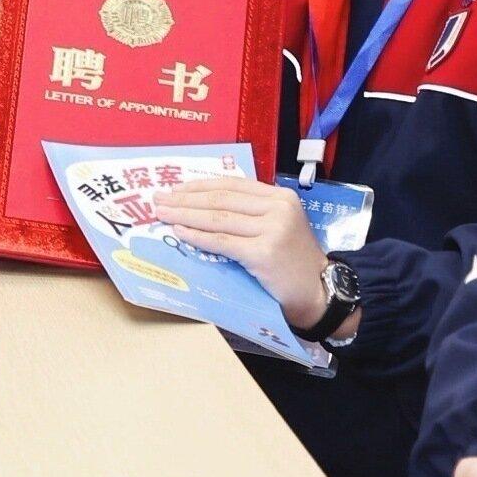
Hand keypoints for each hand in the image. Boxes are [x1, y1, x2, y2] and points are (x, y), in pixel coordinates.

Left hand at [149, 176, 332, 320]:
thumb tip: (203, 204)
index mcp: (280, 196)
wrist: (319, 292)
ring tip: (161, 214)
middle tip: (158, 199)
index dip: (199, 185)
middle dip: (184, 199)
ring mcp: (272, 230)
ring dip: (184, 215)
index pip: (231, 184)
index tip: (174, 188)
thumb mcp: (279, 225)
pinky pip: (222, 242)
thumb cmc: (293, 261)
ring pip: (218, 219)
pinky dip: (197, 236)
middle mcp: (278, 208)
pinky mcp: (263, 253)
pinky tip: (179, 232)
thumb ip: (251, 212)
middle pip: (221, 200)